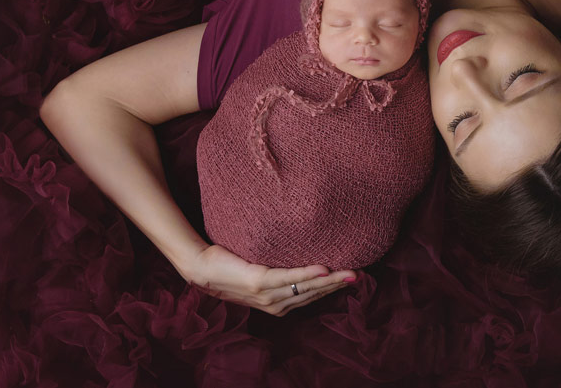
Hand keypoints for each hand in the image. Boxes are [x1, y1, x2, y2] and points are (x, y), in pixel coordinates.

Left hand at [179, 244, 356, 315]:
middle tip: (360, 277)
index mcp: (276, 304)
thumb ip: (277, 272)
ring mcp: (266, 295)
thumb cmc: (229, 267)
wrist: (200, 267)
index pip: (310, 297)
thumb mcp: (257, 273)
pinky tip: (323, 270)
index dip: (332, 289)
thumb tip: (297, 254)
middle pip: (312, 295)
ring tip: (350, 274)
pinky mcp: (258, 282)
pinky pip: (287, 278)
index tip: (353, 280)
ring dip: (330, 281)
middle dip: (337, 287)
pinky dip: (306, 275)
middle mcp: (273, 304)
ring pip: (304, 288)